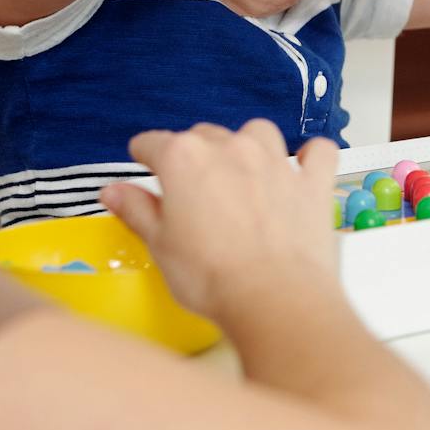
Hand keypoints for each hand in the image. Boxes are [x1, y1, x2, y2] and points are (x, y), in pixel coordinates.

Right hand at [102, 120, 341, 324]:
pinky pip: (317, 151)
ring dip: (246, 146)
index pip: (153, 143)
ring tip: (240, 173)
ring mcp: (276, 161)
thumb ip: (137, 210)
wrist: (274, 297)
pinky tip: (302, 167)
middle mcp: (231, 148)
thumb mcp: (160, 245)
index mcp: (184, 159)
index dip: (145, 155)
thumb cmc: (210, 276)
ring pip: (257, 132)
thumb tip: (113, 191)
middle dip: (194, 155)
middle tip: (191, 188)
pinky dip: (309, 156)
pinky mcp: (312, 181)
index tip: (144, 163)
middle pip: (204, 136)